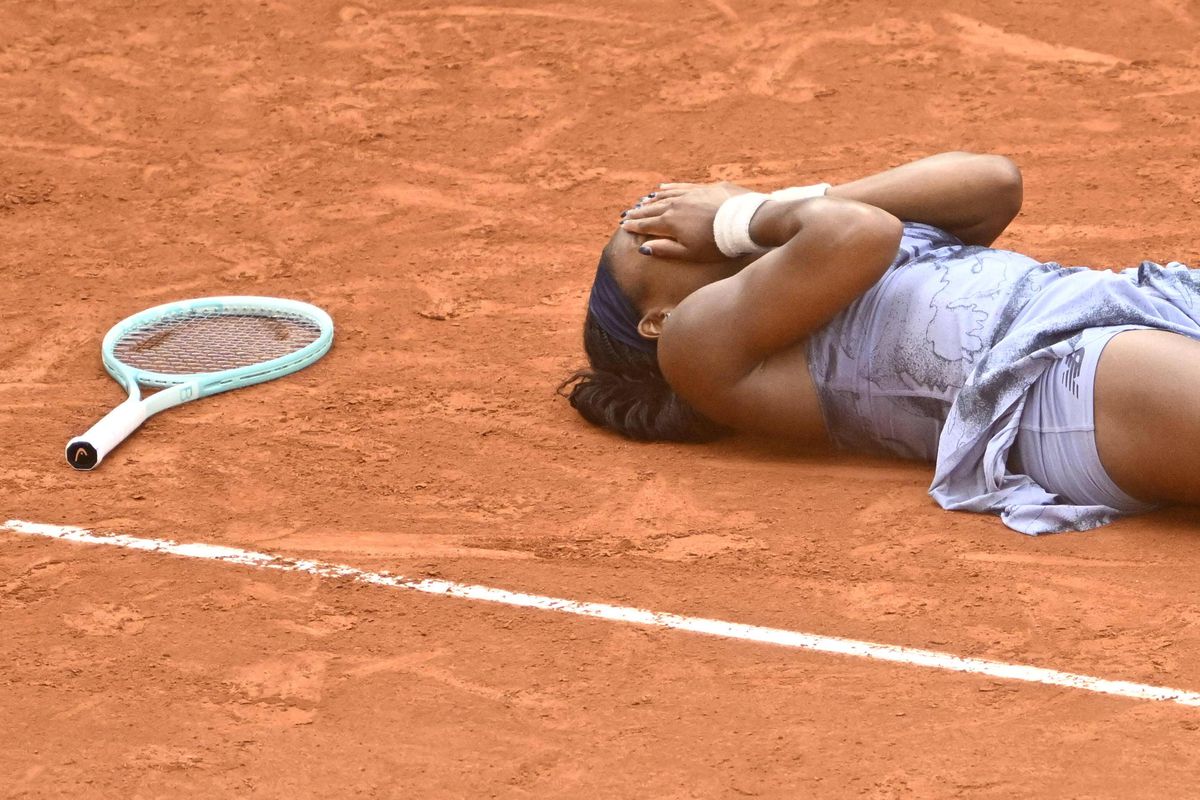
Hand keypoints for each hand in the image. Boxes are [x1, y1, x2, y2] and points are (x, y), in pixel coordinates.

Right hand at [620, 181, 752, 260]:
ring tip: (641, 202)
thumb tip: (644, 247)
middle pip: (652, 209)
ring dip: (651, 200)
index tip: (623, 226)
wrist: (743, 221)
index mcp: (671, 223)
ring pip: (665, 196)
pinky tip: (662, 188)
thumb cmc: (717, 243)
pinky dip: (669, 188)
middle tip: (627, 214)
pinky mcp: (703, 188)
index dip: (634, 226)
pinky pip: (680, 186)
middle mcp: (676, 205)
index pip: (647, 225)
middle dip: (639, 212)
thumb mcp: (690, 253)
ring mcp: (689, 195)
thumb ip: (666, 250)